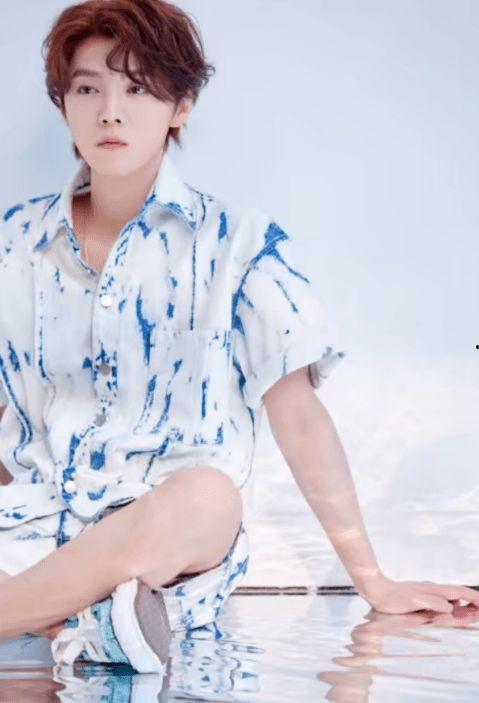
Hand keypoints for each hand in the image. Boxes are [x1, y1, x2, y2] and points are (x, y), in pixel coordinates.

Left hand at [356, 574, 478, 614]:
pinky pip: (442, 604)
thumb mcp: (416, 601)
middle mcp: (434, 591)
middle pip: (459, 596)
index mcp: (435, 590)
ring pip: (451, 600)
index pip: (461, 592)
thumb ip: (434, 603)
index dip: (475, 598)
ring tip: (474, 613)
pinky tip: (453, 611)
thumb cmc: (393, 597)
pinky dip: (452, 608)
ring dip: (464, 607)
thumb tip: (451, 606)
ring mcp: (428, 595)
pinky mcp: (421, 600)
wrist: (376, 591)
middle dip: (473, 604)